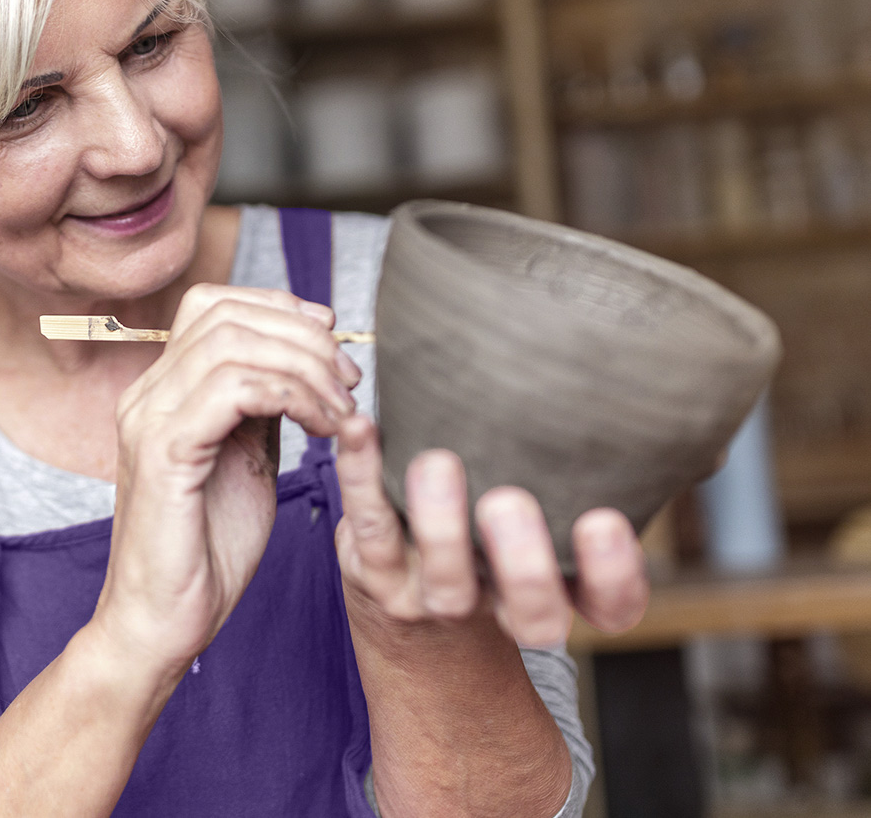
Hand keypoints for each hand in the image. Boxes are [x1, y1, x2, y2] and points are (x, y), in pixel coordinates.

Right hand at [92, 284, 359, 676]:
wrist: (160, 625)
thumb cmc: (204, 553)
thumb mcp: (245, 461)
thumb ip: (260, 410)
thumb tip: (301, 365)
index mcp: (162, 392)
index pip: (213, 305)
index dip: (280, 308)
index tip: (333, 342)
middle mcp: (146, 395)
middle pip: (226, 313)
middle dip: (303, 335)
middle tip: (349, 379)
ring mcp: (149, 420)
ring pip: (232, 342)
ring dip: (304, 366)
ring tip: (341, 409)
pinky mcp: (164, 453)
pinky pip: (232, 390)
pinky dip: (291, 395)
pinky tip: (323, 427)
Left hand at [333, 420, 648, 645]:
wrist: (409, 604)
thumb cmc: (494, 524)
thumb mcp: (544, 506)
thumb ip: (583, 463)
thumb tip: (644, 390)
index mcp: (562, 588)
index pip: (610, 605)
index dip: (613, 575)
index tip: (603, 519)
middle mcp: (502, 603)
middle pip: (531, 614)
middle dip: (522, 563)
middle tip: (507, 502)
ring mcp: (437, 596)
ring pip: (445, 583)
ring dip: (440, 524)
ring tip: (436, 463)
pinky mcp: (376, 571)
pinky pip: (369, 526)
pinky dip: (361, 473)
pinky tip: (362, 428)